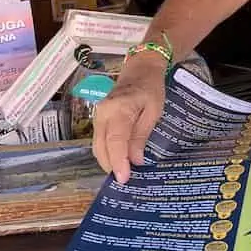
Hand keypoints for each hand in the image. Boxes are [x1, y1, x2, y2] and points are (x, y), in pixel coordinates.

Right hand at [92, 53, 167, 183]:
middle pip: (101, 147)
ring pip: (97, 146)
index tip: (123, 179)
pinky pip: (99, 140)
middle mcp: (103, 113)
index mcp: (119, 109)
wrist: (140, 69)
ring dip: (108, 161)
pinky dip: (107, 152)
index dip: (118, 162)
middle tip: (125, 182)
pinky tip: (118, 161)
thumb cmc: (151, 88)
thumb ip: (142, 135)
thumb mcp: (153, 111)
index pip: (115, 141)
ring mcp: (98, 116)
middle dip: (111, 166)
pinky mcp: (98, 118)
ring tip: (123, 174)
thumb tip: (136, 161)